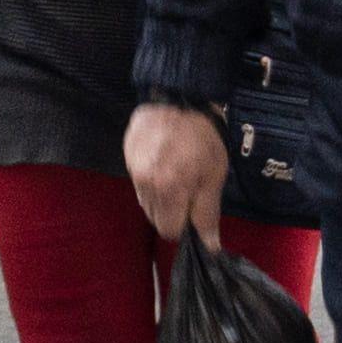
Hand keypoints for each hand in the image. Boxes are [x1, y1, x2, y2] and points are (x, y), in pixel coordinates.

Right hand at [123, 99, 228, 245]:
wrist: (178, 96)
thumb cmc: (202, 137)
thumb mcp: (214, 175)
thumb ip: (208, 213)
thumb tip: (210, 246)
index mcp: (169, 190)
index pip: (169, 231)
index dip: (185, 226)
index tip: (194, 212)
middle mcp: (145, 183)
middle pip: (155, 218)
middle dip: (172, 213)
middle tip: (187, 191)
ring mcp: (133, 169)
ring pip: (146, 202)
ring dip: (161, 197)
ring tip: (175, 174)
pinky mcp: (127, 156)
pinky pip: (139, 182)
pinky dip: (151, 179)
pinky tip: (163, 162)